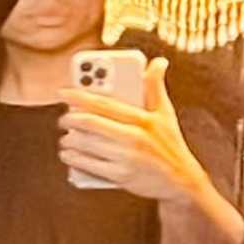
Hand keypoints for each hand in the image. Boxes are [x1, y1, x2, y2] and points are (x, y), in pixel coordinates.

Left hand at [60, 84, 199, 202]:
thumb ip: (155, 87)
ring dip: (68, 140)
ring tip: (66, 137)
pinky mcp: (120, 176)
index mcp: (143, 119)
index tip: (62, 93)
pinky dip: (72, 158)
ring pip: (85, 144)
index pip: (104, 104)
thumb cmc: (170, 144)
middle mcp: (134, 137)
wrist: (181, 181)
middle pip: (90, 123)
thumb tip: (158, 62)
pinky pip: (87, 164)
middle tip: (63, 118)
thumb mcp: (165, 114)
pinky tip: (68, 154)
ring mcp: (126, 158)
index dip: (79, 96)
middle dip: (69, 119)